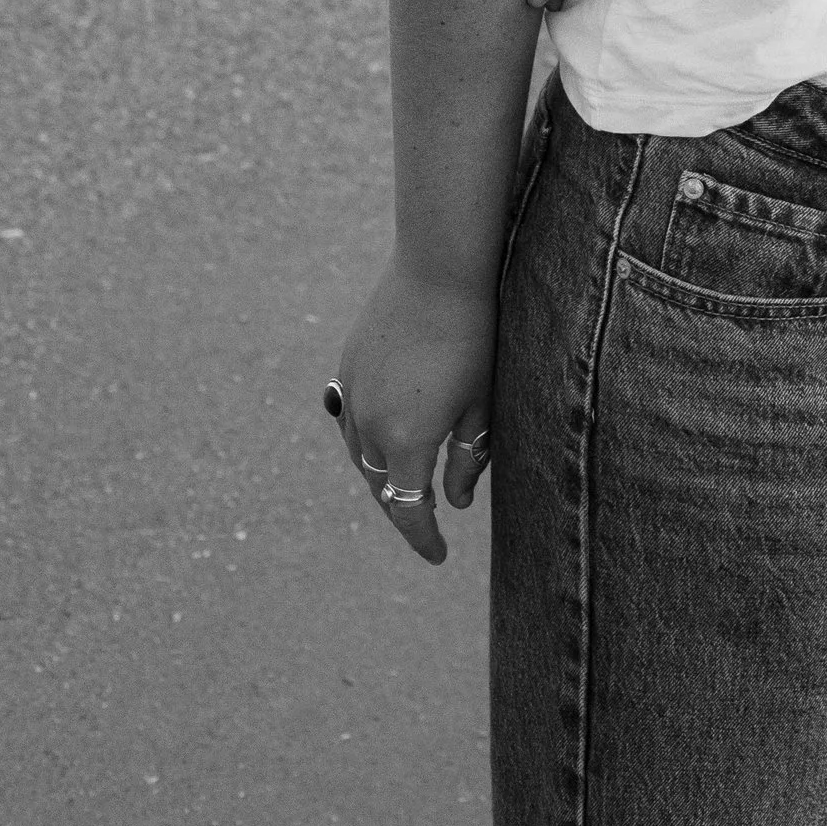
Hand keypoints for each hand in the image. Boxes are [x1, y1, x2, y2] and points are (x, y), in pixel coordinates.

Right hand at [330, 260, 496, 567]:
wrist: (437, 269)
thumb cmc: (472, 336)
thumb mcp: (480, 404)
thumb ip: (466, 460)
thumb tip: (455, 503)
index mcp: (405, 442)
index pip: (409, 512)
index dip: (423, 539)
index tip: (439, 556)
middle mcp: (368, 425)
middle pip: (380, 488)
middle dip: (402, 511)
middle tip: (425, 524)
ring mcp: (351, 395)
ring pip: (360, 456)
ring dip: (382, 476)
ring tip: (407, 484)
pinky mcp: (347, 367)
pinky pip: (351, 420)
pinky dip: (368, 441)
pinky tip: (387, 436)